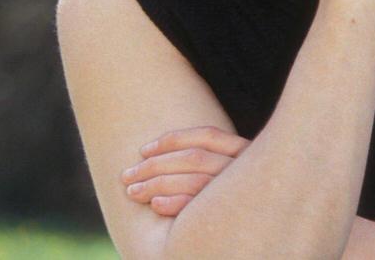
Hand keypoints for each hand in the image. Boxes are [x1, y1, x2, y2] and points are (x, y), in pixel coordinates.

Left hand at [119, 125, 249, 216]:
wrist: (246, 238)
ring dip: (156, 184)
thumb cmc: (228, 204)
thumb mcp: (225, 175)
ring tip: (132, 192)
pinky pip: (199, 207)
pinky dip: (174, 203)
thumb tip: (154, 152)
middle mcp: (248, 170)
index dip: (173, 140)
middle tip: (126, 176)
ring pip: (195, 180)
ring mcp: (241, 195)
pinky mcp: (231, 219)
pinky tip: (155, 205)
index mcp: (247, 152)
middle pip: (195, 157)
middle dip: (155, 164)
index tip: (143, 150)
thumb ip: (208, 161)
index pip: (207, 136)